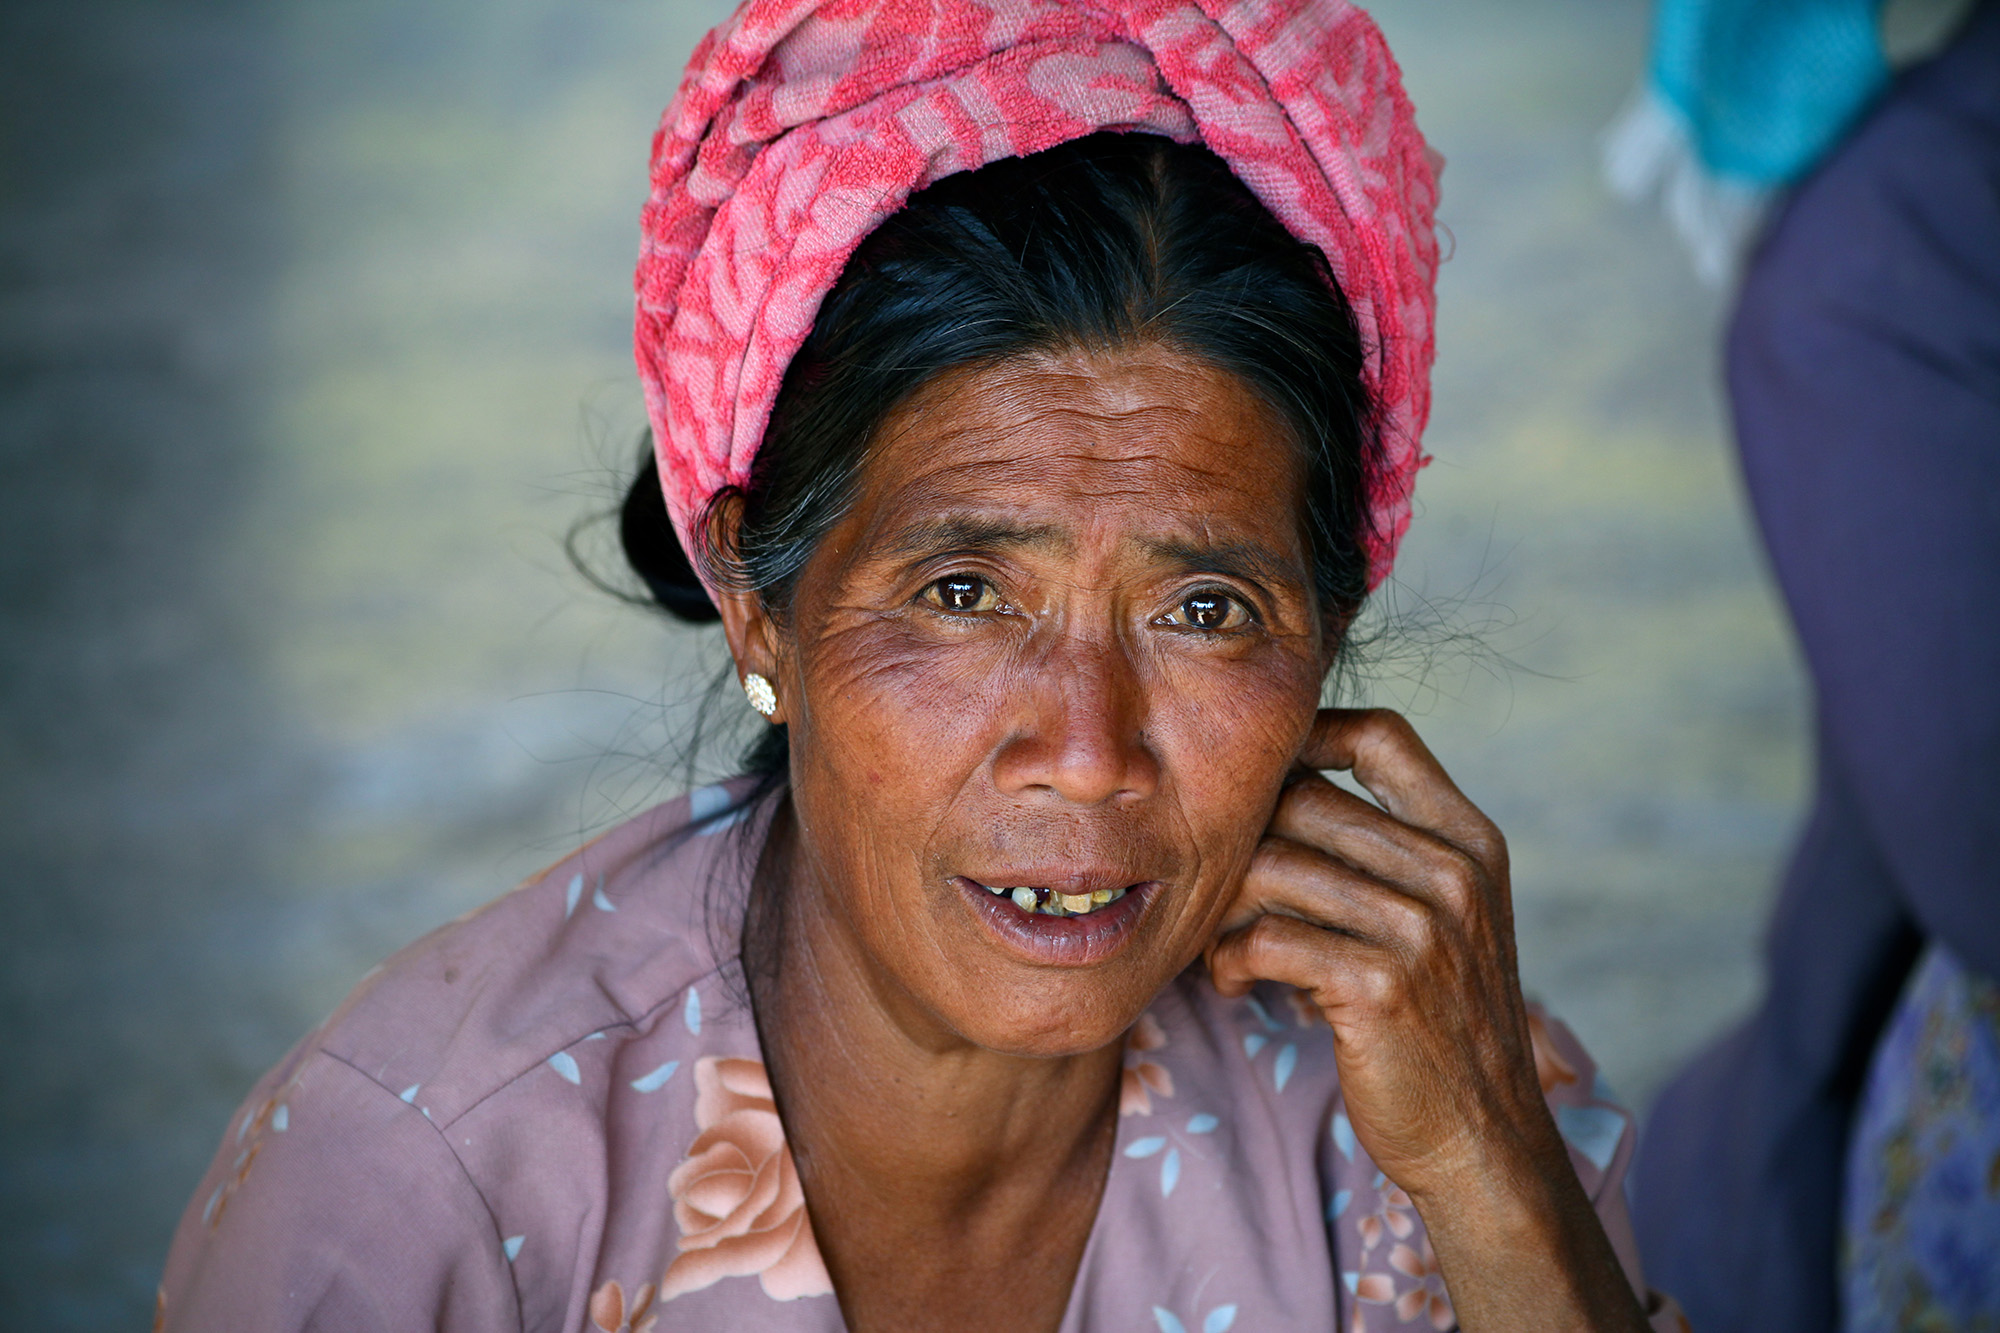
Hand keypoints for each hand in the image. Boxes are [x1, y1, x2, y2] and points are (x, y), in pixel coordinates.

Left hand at [1204, 709, 1647, 1331]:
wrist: (1483, 1139)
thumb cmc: (1440, 1023)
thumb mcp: (1445, 918)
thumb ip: (1390, 851)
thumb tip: (1274, 786)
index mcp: (1472, 840)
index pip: (1382, 735)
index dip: (1307, 735)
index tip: (1255, 779)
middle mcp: (1453, 874)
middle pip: (1303, 798)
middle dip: (1238, 839)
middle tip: (1208, 884)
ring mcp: (1421, 929)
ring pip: (1271, 866)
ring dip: (1222, 907)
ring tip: (1217, 944)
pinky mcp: (1379, 986)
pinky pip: (1263, 939)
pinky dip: (1226, 959)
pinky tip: (1229, 982)